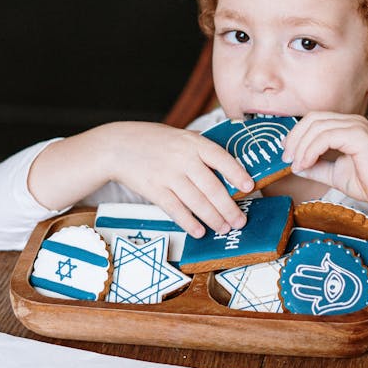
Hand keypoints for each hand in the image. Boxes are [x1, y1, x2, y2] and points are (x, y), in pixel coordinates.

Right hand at [106, 123, 255, 237]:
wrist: (118, 145)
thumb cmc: (153, 141)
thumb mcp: (180, 136)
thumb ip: (202, 147)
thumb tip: (230, 163)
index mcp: (193, 142)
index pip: (221, 157)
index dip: (237, 173)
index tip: (249, 187)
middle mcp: (182, 158)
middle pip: (212, 187)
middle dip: (229, 208)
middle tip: (240, 221)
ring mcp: (168, 175)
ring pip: (196, 202)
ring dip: (213, 219)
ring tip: (224, 228)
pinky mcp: (154, 190)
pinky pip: (175, 209)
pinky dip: (189, 223)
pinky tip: (199, 231)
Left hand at [283, 112, 367, 208]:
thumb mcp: (334, 173)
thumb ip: (315, 167)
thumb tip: (294, 165)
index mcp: (347, 126)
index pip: (315, 120)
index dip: (297, 134)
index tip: (287, 155)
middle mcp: (352, 121)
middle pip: (312, 118)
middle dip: (295, 138)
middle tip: (287, 158)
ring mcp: (356, 125)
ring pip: (317, 126)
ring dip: (301, 146)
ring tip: (296, 164)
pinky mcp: (359, 135)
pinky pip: (326, 136)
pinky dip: (311, 150)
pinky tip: (306, 164)